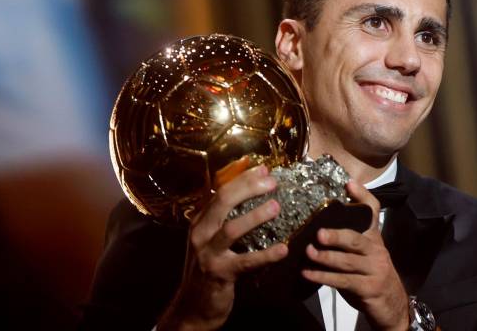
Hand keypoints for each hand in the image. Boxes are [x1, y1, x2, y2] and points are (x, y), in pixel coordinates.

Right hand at [158, 157, 288, 329]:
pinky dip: (265, 255)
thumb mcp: (210, 240)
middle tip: (272, 182)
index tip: (264, 169)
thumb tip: (252, 194)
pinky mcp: (219, 273)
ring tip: (276, 206)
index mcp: (199, 221)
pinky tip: (283, 249)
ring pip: (231, 229)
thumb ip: (224, 219)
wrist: (193, 306)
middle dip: (248, 188)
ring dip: (255, 216)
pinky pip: (245, 261)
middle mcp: (200, 234)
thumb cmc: (208, 267)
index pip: (220, 192)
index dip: (243, 178)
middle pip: (223, 202)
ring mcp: (208, 254)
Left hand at [302, 180, 408, 330]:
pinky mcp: (368, 288)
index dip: (362, 197)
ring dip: (326, 258)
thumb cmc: (370, 274)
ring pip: (348, 262)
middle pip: (357, 239)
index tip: (348, 184)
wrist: (392, 304)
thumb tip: (318, 226)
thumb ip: (348, 240)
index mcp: (374, 238)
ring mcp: (374, 270)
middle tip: (319, 233)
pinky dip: (324, 278)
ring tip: (309, 253)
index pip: (372, 211)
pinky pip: (344, 281)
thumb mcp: (363, 254)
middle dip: (337, 235)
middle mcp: (376, 250)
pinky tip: (308, 274)